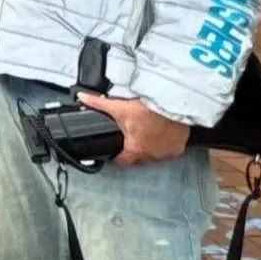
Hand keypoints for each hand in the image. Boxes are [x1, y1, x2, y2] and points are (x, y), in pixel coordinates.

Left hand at [74, 92, 192, 166]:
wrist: (174, 105)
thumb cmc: (150, 108)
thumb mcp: (120, 107)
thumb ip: (98, 104)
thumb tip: (82, 98)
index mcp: (135, 151)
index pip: (122, 161)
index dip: (117, 156)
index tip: (117, 151)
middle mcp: (151, 156)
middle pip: (137, 159)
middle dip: (133, 151)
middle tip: (132, 138)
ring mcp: (166, 154)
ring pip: (153, 156)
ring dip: (149, 149)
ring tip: (146, 136)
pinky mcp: (177, 149)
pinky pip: (168, 152)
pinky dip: (164, 146)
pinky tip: (160, 136)